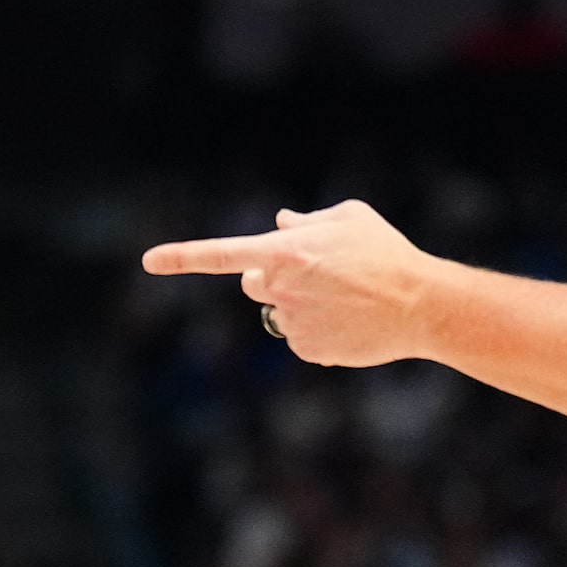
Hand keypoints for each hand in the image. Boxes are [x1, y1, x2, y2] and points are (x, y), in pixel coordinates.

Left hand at [142, 200, 434, 366]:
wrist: (419, 303)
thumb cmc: (386, 253)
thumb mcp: (349, 217)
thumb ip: (307, 220)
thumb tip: (279, 222)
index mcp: (283, 251)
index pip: (220, 254)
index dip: (181, 257)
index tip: (147, 262)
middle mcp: (280, 287)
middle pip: (253, 283)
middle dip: (272, 277)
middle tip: (314, 274)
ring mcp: (291, 321)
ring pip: (279, 311)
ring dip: (300, 304)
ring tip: (346, 299)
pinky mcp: (307, 349)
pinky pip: (298, 338)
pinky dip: (317, 331)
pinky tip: (349, 322)